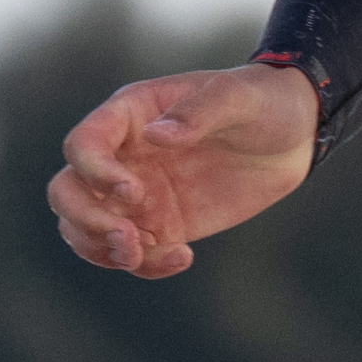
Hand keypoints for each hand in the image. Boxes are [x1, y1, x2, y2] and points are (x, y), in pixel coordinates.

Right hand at [51, 56, 321, 278]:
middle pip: (67, 192)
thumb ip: (199, 111)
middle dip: (87, 221)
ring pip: (85, 228)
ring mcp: (140, 193)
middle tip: (130, 238)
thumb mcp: (238, 96)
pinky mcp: (163, 224)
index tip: (135, 192)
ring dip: (102, 250)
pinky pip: (133, 253)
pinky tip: (184, 257)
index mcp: (131, 114)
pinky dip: (146, 265)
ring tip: (143, 254)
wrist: (294, 134)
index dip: (95, 174)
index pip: (82, 146)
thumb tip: (155, 137)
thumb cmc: (262, 100)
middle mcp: (124, 156)